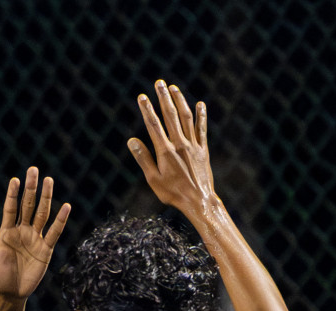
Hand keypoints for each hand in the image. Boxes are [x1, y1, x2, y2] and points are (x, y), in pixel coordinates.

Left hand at [0, 168, 70, 299]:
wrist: (10, 294)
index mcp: (6, 232)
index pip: (10, 209)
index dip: (12, 195)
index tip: (15, 180)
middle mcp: (22, 231)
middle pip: (28, 205)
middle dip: (30, 188)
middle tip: (33, 169)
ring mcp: (35, 239)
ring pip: (42, 214)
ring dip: (46, 197)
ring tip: (49, 180)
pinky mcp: (46, 250)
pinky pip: (54, 232)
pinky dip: (60, 220)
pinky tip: (66, 206)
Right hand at [126, 81, 215, 215]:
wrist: (199, 201)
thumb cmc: (173, 193)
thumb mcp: (153, 180)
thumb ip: (144, 159)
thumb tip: (132, 141)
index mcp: (166, 152)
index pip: (154, 125)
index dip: (147, 110)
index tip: (142, 97)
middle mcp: (180, 144)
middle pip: (170, 116)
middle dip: (164, 98)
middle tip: (159, 83)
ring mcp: (193, 145)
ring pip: (186, 118)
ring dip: (180, 101)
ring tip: (174, 88)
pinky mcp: (203, 149)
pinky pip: (202, 129)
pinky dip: (201, 116)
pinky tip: (200, 104)